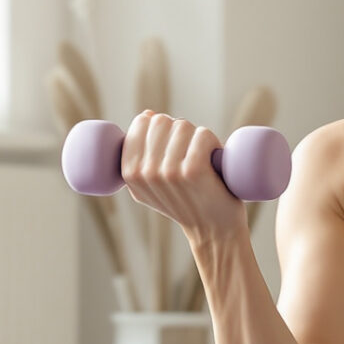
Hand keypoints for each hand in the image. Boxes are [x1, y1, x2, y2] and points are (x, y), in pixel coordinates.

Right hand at [120, 111, 246, 243]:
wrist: (212, 229)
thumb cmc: (184, 201)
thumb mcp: (150, 185)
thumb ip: (140, 154)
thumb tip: (147, 114)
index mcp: (129, 173)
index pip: (141, 122)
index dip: (161, 127)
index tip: (172, 146)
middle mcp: (145, 172)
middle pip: (162, 121)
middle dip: (179, 132)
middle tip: (190, 154)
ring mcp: (169, 171)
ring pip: (183, 126)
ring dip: (198, 138)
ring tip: (203, 160)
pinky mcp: (193, 170)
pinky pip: (202, 134)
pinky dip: (213, 143)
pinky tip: (214, 161)